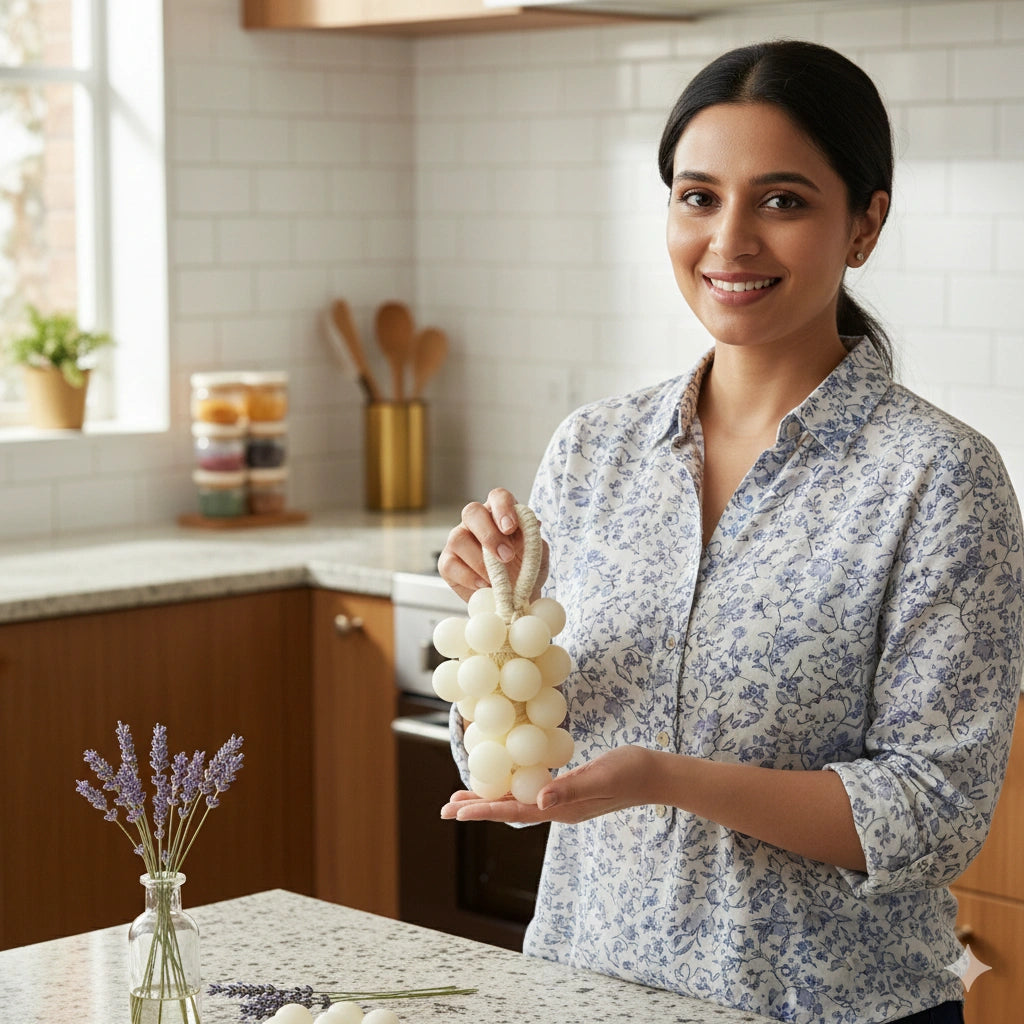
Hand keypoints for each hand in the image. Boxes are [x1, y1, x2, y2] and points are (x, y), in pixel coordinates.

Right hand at [438, 488, 548, 601]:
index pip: (498, 497)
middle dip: (489, 534)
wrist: (514, 600)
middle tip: (506, 556)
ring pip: (458, 538)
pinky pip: (450, 564)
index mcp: (500, 514)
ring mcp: (459, 541)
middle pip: (472, 512)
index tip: (511, 527)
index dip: (503, 508)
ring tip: (497, 579)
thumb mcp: (536, 556)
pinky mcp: (448, 563)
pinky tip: (484, 585)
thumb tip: (533, 525)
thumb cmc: (524, 572)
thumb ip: (534, 539)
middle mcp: (476, 522)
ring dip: (479, 560)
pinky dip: (468, 577)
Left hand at [439, 746, 659, 824]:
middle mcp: (559, 810)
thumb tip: (539, 801)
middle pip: (510, 811)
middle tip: (445, 809)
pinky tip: (506, 784)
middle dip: (478, 809)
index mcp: (563, 809)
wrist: (657, 775)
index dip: (485, 809)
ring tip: (463, 800)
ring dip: (491, 801)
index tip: (456, 811)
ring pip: (519, 804)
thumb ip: (571, 789)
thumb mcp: (600, 777)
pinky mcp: (571, 793)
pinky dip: (512, 791)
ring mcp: (565, 804)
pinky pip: (532, 795)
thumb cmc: (630, 772)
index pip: (515, 811)